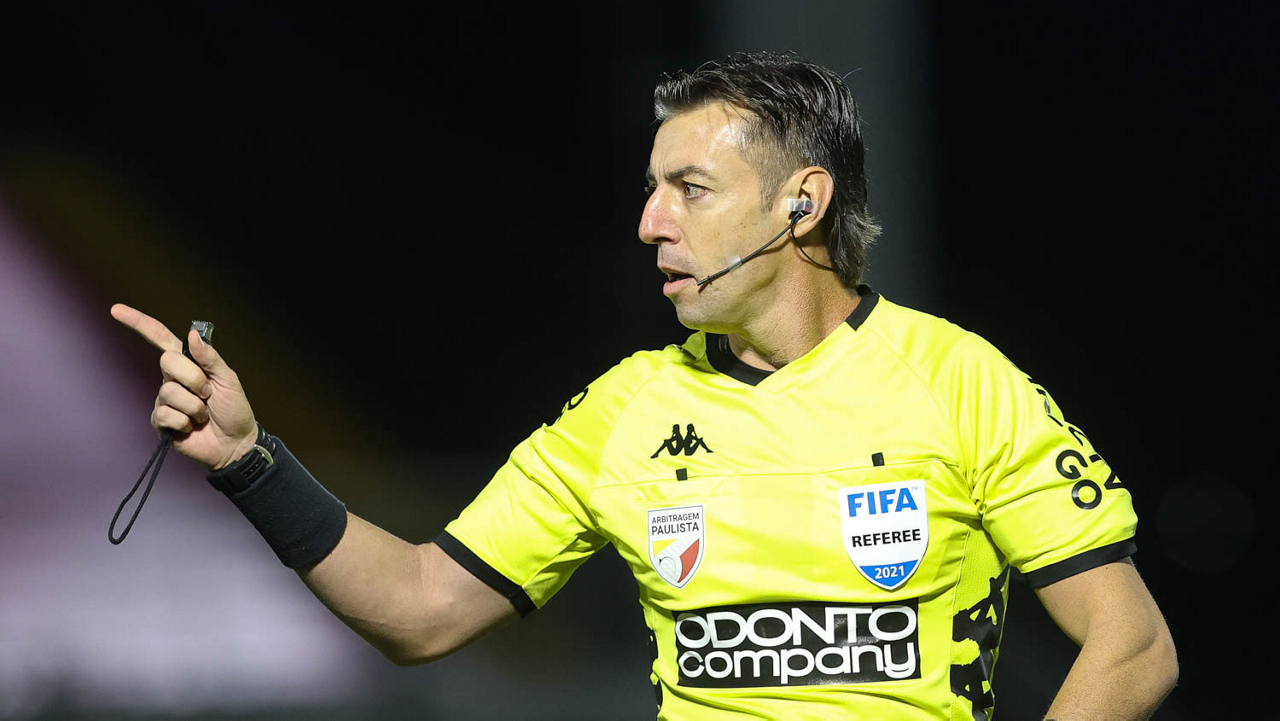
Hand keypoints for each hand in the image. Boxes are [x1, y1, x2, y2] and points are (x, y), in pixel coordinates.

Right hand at [111, 304, 258, 469]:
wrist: (236, 443)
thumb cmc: (234, 410)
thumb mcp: (228, 379)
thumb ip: (210, 357)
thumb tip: (192, 335)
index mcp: (189, 364)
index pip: (160, 339)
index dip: (140, 324)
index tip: (116, 310)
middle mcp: (172, 379)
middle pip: (167, 363)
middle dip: (194, 378)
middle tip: (208, 393)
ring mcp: (165, 401)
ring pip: (169, 392)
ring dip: (194, 406)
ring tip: (203, 415)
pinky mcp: (161, 422)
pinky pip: (166, 415)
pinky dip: (184, 422)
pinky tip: (191, 427)